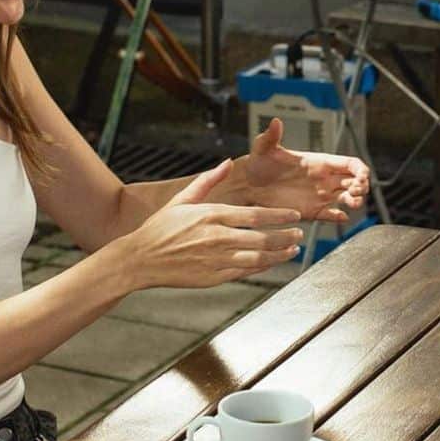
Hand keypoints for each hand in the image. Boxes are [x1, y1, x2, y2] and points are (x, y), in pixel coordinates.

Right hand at [126, 160, 302, 288]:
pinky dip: (262, 267)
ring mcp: (215, 259)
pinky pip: (244, 272)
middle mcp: (216, 237)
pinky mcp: (212, 277)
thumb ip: (208, 181)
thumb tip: (227, 163)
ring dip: (279, 254)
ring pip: (257, 258)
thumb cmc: (160, 228)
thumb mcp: (181, 200)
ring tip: (293, 250)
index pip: (255, 215)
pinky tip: (272, 262)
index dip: (279, 217)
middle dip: (285, 236)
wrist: (140, 259)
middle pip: (262, 238)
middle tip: (300, 233)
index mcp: (211, 215)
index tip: (295, 217)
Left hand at [241, 118, 370, 223]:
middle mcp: (324, 179)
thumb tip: (275, 121)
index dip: (361, 170)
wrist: (248, 186)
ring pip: (348, 199)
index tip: (362, 177)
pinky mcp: (312, 212)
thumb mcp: (264, 148)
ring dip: (355, 202)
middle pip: (355, 182)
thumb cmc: (257, 163)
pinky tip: (340, 217)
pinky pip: (331, 216)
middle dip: (362, 186)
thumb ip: (271, 136)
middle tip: (354, 191)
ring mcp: (319, 196)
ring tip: (350, 204)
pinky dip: (340, 217)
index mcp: (320, 162)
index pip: (350, 164)